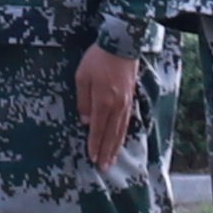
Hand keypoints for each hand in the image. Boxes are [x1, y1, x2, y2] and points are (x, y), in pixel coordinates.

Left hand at [73, 43, 143, 169]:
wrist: (121, 45)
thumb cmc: (97, 60)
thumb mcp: (82, 77)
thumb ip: (83, 101)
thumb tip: (86, 122)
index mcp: (103, 102)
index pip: (98, 129)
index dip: (95, 145)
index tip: (92, 158)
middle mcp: (116, 106)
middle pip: (111, 134)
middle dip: (106, 152)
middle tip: (104, 168)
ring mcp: (125, 103)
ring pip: (120, 130)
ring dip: (116, 147)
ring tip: (113, 160)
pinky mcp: (130, 99)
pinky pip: (127, 122)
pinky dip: (123, 134)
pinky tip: (120, 140)